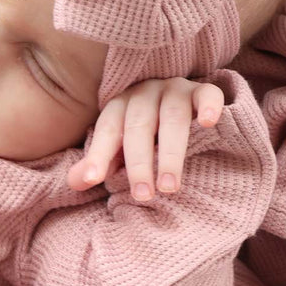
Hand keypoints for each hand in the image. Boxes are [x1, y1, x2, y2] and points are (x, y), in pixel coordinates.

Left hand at [67, 78, 224, 199]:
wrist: (176, 105)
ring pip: (173, 118)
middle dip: (138, 163)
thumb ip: (96, 165)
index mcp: (118, 106)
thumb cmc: (140, 135)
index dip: (99, 154)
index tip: (94, 180)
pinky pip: (208, 94)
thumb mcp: (116, 150)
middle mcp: (144, 94)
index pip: (107, 130)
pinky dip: (210, 107)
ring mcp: (175, 90)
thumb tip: (75, 183)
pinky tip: (209, 124)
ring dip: (171, 153)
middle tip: (142, 196)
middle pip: (139, 127)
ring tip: (170, 187)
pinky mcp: (203, 90)